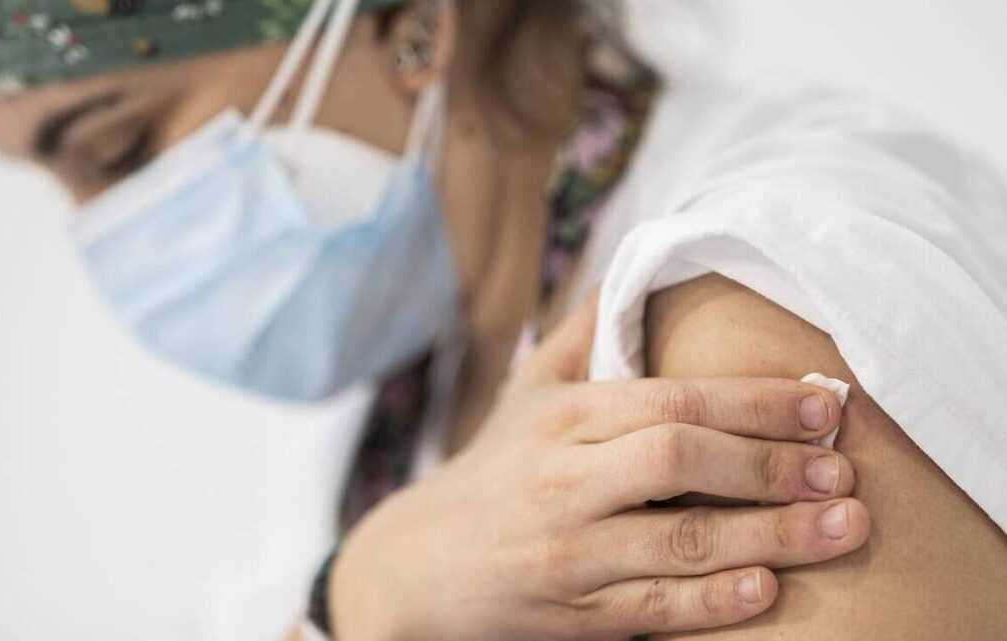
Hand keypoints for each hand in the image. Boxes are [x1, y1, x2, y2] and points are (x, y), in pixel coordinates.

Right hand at [330, 293, 870, 640]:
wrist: (416, 564)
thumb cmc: (489, 471)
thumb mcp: (526, 394)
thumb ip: (582, 334)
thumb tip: (632, 265)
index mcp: (561, 418)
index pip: (671, 399)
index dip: (755, 401)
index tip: (824, 404)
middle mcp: (562, 480)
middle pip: (679, 460)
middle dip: (771, 463)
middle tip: (842, 469)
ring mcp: (567, 551)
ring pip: (679, 542)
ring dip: (770, 535)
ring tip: (843, 527)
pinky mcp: (569, 616)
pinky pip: (653, 608)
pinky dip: (714, 603)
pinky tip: (767, 591)